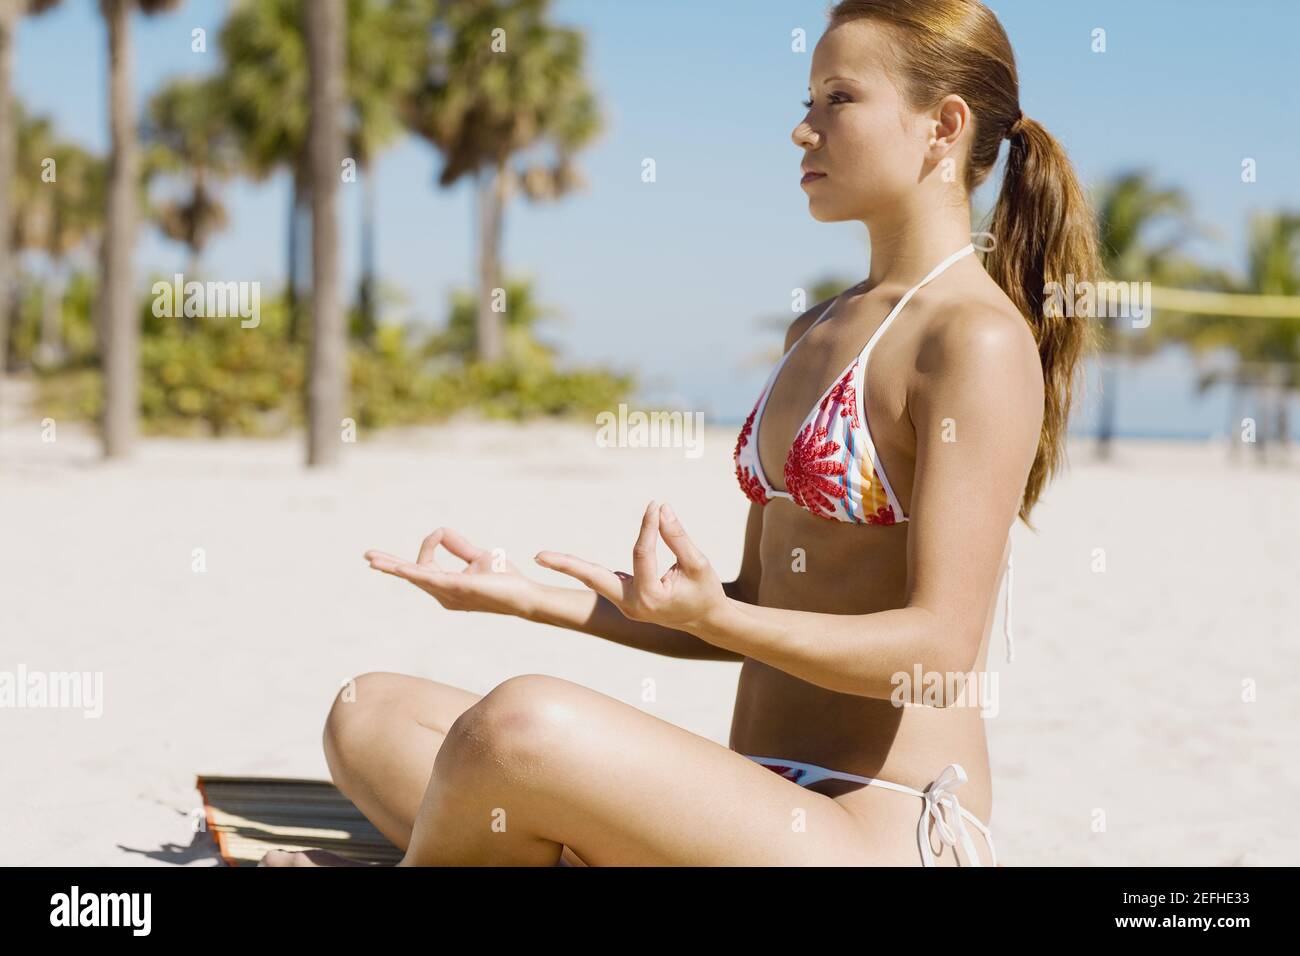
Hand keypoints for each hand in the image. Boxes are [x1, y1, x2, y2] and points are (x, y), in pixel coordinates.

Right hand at [365, 527, 537, 617]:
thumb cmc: (503, 580)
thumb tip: (439, 531)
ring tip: (373, 560)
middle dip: (389, 565)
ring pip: (416, 577)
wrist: (524, 594)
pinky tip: (401, 569)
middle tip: (367, 556)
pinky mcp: (458, 588)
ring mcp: (448, 592)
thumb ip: (458, 546)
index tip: (441, 533)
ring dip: (394, 567)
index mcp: (445, 586)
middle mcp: (442, 593)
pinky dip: (415, 572)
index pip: (423, 564)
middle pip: (410, 576)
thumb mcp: (477, 556)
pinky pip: (432, 579)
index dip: (429, 543)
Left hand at [534, 501, 726, 631]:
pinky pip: (604, 580)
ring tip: (540, 557)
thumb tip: (661, 508)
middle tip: (536, 556)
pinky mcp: (623, 600)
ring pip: (595, 581)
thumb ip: (678, 537)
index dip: (649, 527)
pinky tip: (563, 561)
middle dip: (567, 566)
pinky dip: (588, 568)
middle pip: (595, 580)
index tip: (655, 505)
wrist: (706, 619)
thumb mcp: (698, 563)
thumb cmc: (704, 590)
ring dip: (570, 567)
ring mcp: (625, 606)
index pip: (643, 553)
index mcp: (651, 598)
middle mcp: (631, 606)